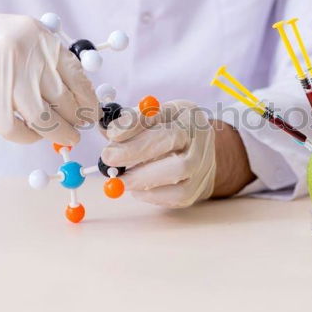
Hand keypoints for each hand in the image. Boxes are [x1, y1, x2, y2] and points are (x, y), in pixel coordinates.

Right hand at [0, 0, 98, 143]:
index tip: (92, 113)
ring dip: (60, 133)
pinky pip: (17, 130)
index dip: (89, 101)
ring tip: (67, 136)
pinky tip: (35, 133)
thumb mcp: (31, 37)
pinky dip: (30, 137)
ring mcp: (6, 82)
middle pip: (63, 101)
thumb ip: (54, 62)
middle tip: (80, 127)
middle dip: (77, 119)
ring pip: (44, 120)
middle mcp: (26, 59)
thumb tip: (82, 100)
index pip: (77, 78)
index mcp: (42, 40)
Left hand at [101, 100, 254, 207]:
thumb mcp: (152, 117)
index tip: (111, 135)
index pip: (162, 118)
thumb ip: (132, 121)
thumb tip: (111, 132)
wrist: (197, 153)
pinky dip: (151, 194)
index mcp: (188, 116)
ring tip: (121, 179)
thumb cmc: (168, 131)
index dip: (135, 127)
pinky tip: (136, 189)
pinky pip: (175, 195)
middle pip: (173, 144)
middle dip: (137, 152)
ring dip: (143, 178)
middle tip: (109, 160)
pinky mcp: (197, 189)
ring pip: (178, 173)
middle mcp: (200, 139)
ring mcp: (202, 166)